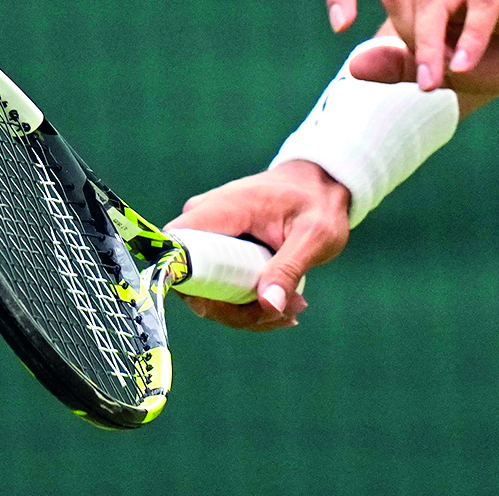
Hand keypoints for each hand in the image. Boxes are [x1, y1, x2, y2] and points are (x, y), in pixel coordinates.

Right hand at [172, 159, 350, 331]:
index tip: (230, 307)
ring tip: (294, 306)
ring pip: (207, 293)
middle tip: (283, 312)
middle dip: (234, 310)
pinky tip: (285, 305)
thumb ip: (289, 268)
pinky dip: (249, 305)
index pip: (176, 248)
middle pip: (192, 282)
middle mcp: (205, 222)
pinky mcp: (217, 252)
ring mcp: (209, 238)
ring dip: (247, 312)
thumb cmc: (318, 203)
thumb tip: (269, 305)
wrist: (321, 186)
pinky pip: (219, 289)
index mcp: (222, 209)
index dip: (189, 284)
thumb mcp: (314, 235)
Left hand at [326, 0, 498, 96]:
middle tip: (429, 80)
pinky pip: (482, 0)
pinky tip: (469, 66)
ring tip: (439, 84)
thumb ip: (406, 65)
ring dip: (430, 46)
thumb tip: (354, 60)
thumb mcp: (452, 71)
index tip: (341, 26)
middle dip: (407, 39)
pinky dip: (471, 37)